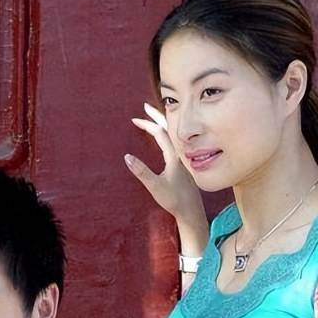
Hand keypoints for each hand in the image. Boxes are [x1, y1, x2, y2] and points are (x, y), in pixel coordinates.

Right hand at [125, 103, 204, 226]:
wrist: (191, 210)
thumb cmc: (174, 200)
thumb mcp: (155, 186)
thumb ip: (141, 172)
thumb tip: (126, 157)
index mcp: (174, 156)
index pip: (160, 133)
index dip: (147, 124)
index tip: (134, 119)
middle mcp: (180, 154)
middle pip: (168, 129)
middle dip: (156, 117)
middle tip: (145, 107)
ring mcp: (182, 158)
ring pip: (172, 135)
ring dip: (162, 125)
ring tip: (153, 118)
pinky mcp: (182, 164)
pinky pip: (174, 142)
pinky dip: (166, 135)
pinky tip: (162, 138)